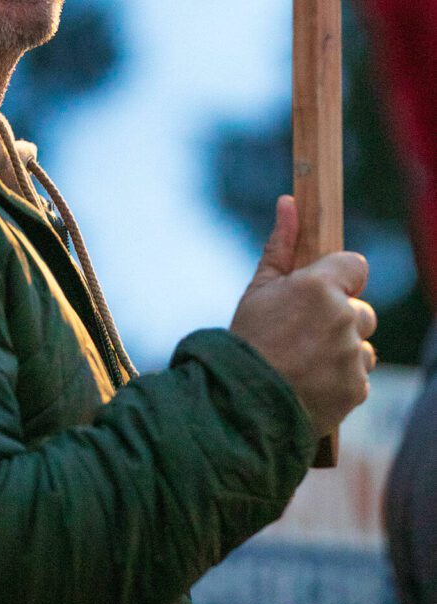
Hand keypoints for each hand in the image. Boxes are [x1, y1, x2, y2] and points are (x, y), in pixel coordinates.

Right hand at [230, 195, 377, 438]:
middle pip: (360, 309)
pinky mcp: (358, 387)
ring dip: (342, 349)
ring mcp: (353, 355)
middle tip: (302, 332)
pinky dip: (340, 378)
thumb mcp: (259, 287)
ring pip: (361, 344)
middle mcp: (344, 317)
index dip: (339, 277)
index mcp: (320, 286)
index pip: (356, 265)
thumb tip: (289, 202)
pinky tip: (310, 380)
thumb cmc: (248, 338)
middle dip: (340, 318)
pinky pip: (358, 375)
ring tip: (304, 360)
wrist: (243, 401)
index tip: (321, 291)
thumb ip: (281, 245)